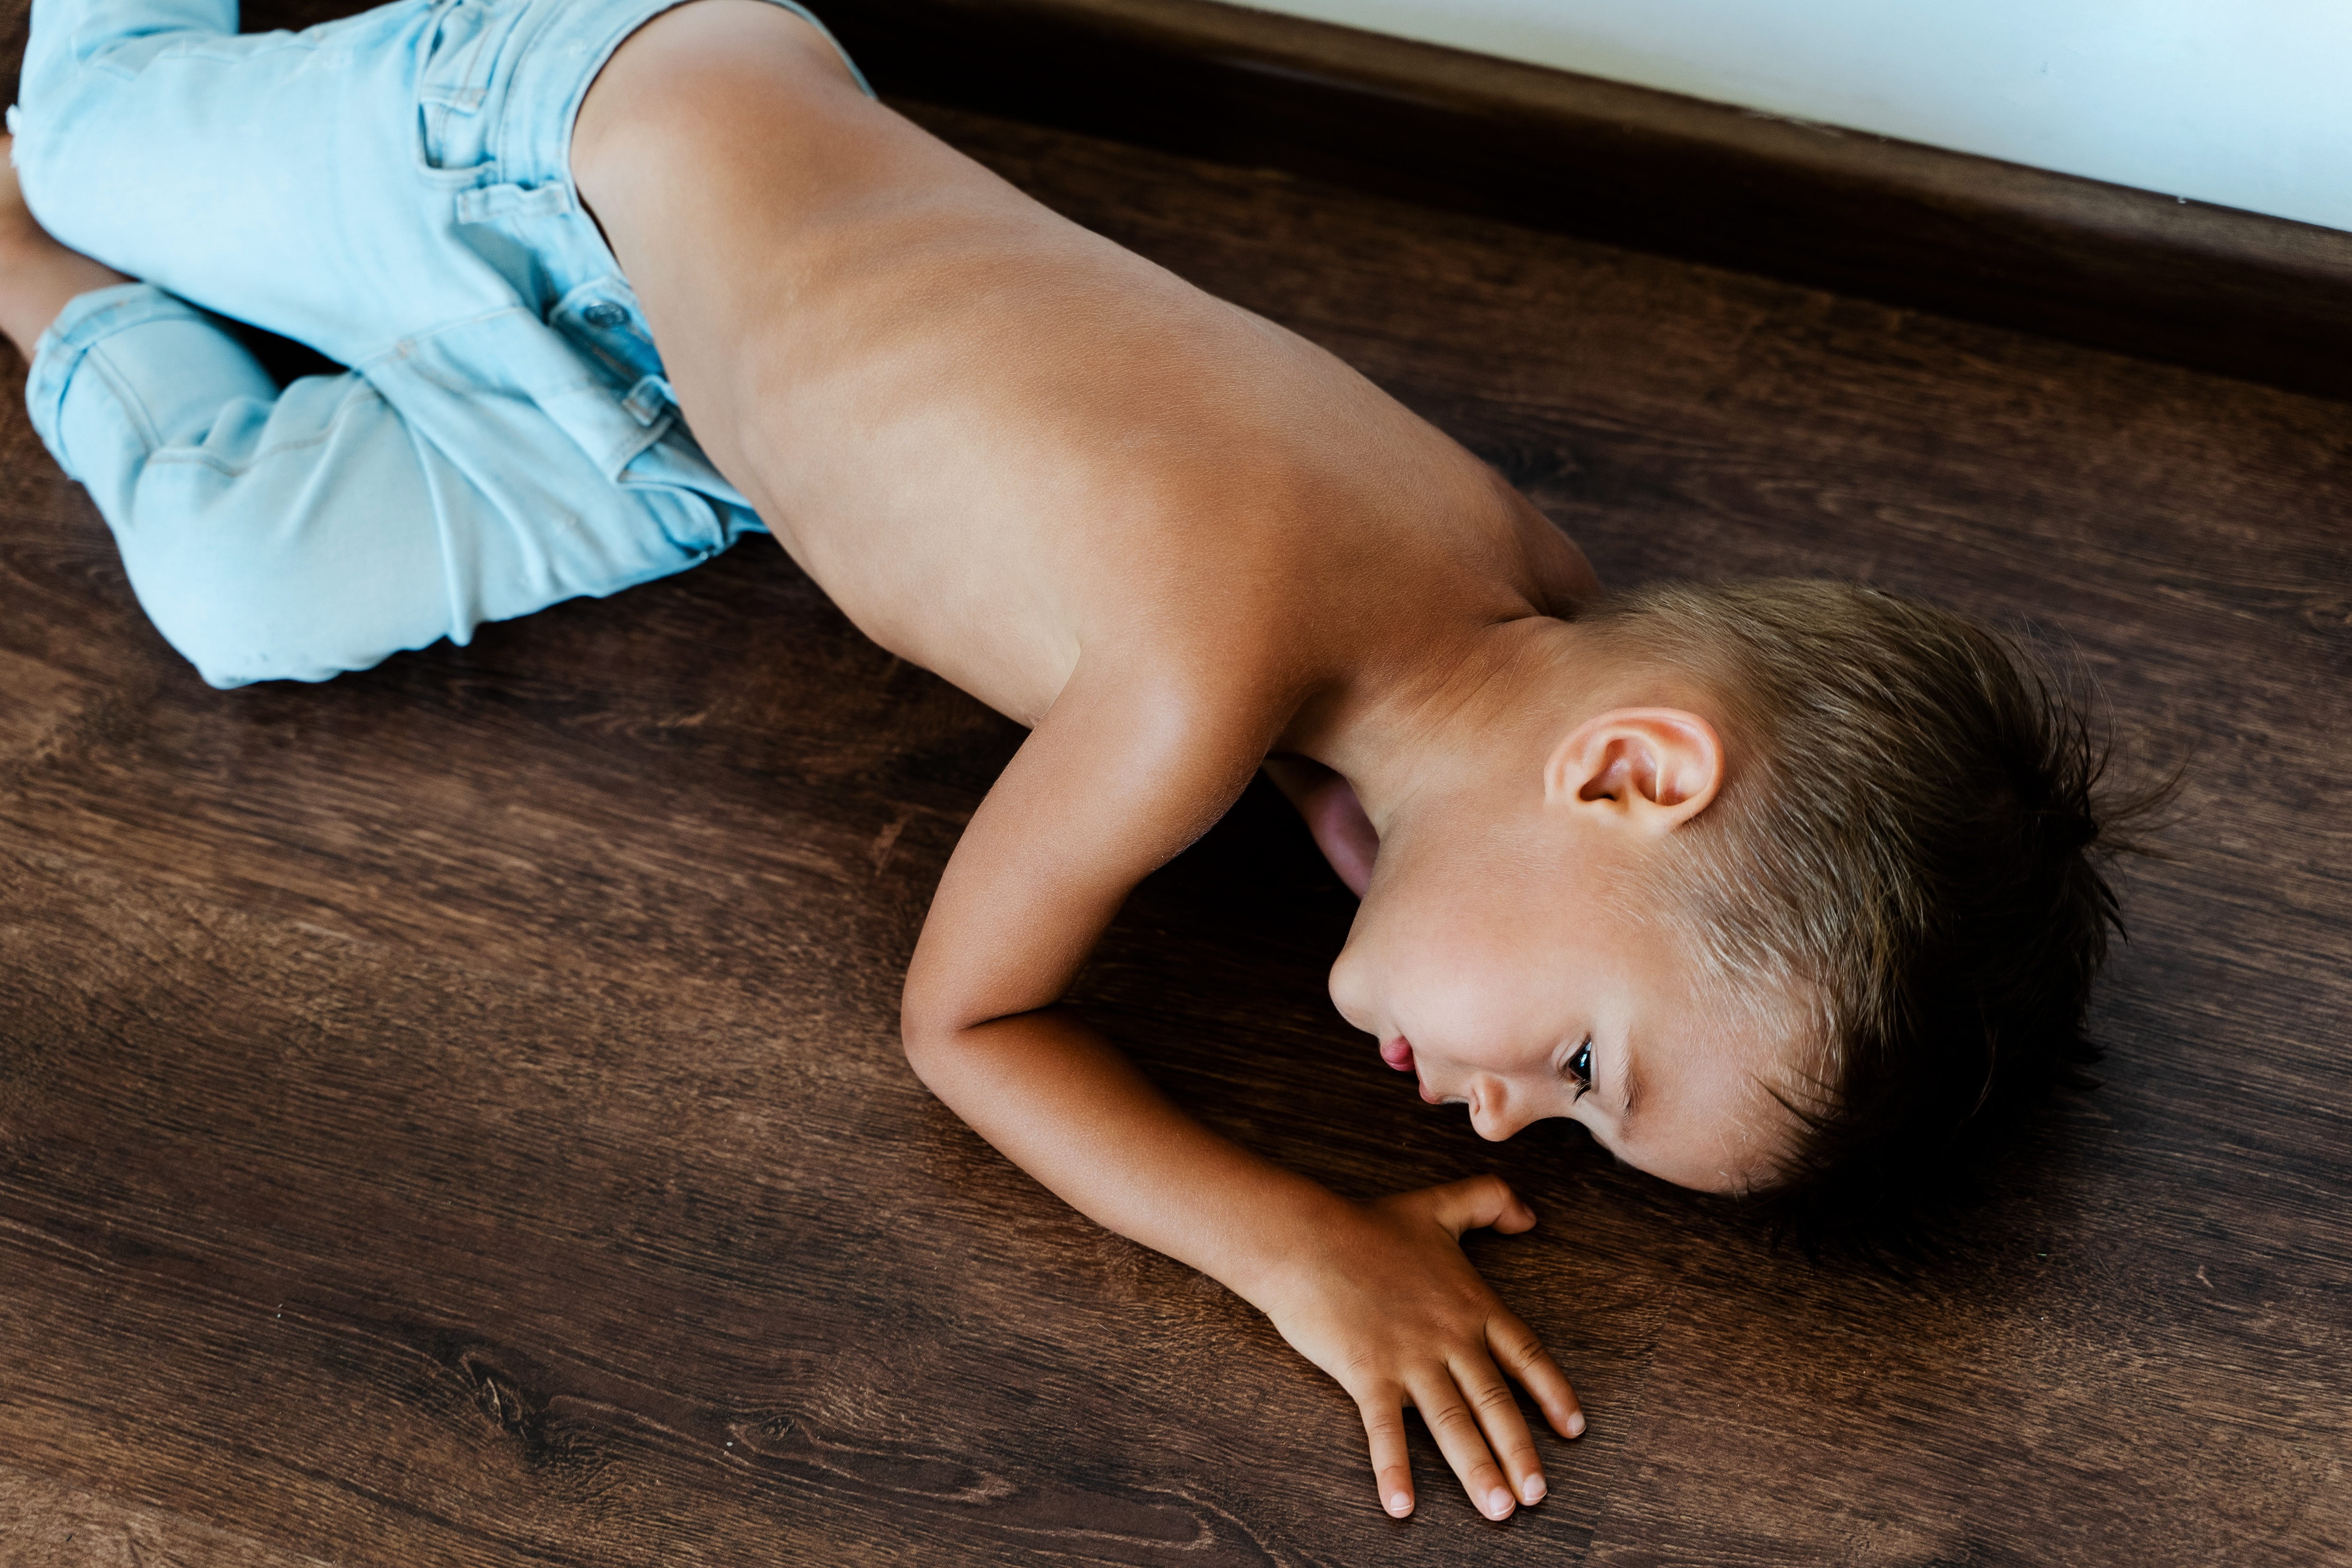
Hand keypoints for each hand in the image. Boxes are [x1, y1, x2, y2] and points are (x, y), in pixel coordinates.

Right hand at [1253, 1174, 1583, 1518]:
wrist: (1306, 1237)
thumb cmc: (1367, 1224)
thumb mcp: (1438, 1203)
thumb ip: (1490, 1200)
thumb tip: (1531, 1216)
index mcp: (1470, 1304)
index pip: (1525, 1354)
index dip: (1553, 1393)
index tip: (1574, 1430)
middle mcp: (1448, 1337)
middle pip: (1495, 1402)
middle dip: (1520, 1452)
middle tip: (1538, 1496)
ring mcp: (1409, 1358)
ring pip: (1453, 1423)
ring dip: (1477, 1470)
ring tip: (1498, 1510)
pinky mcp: (1367, 1373)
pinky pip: (1384, 1431)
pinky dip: (1394, 1470)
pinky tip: (1401, 1507)